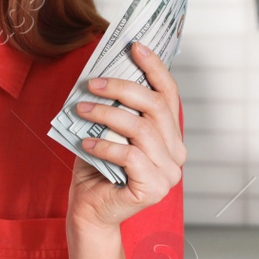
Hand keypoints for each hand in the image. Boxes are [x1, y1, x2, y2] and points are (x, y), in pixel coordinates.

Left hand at [66, 42, 185, 229]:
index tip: (135, 46)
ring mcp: (169, 173)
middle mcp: (176, 153)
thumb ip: (115, 107)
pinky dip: (105, 145)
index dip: (154, 68)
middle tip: (93, 83)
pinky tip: (86, 142)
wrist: (89, 212)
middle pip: (155, 107)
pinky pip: (130, 155)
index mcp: (170, 136)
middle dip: (122, 88)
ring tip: (82, 110)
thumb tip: (104, 72)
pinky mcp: (154, 189)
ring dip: (107, 114)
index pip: (169, 95)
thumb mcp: (106, 130)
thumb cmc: (96, 168)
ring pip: (141, 128)